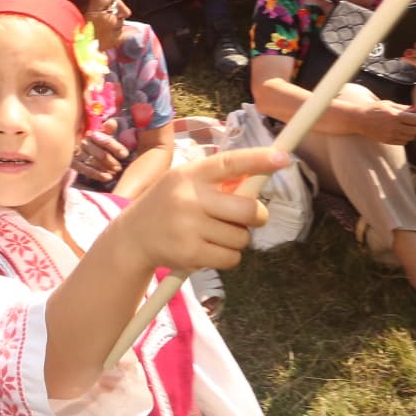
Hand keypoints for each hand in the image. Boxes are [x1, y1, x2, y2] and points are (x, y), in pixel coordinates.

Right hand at [73, 129, 129, 184]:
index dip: (116, 147)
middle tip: (119, 167)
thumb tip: (113, 123)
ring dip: (105, 168)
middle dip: (111, 161)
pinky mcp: (73, 163)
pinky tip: (107, 178)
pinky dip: (97, 174)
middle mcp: (84, 142)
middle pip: (100, 153)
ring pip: (93, 162)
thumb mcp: (100, 132)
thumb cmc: (93, 140)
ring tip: (114, 173)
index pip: (105, 141)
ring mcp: (78, 153)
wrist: (74, 145)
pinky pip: (85, 169)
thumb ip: (107, 129)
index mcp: (93, 133)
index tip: (125, 154)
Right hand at [124, 147, 290, 273]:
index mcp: (191, 174)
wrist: (132, 237)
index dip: (257, 160)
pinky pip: (232, 258)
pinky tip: (209, 249)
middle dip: (257, 216)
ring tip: (214, 234)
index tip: (282, 158)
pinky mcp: (191, 253)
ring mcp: (189, 227)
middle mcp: (189, 198)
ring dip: (237, 239)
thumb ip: (218, 181)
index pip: (229, 163)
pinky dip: (228, 256)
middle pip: (248, 210)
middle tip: (249, 218)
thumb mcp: (185, 183)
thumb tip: (260, 176)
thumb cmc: (169, 205)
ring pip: (242, 238)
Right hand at [355, 100, 415, 144]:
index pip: (415, 119)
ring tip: (408, 127)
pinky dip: (406, 138)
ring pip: (411, 137)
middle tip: (415, 122)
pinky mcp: (388, 141)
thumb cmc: (374, 109)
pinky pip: (404, 142)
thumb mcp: (388, 104)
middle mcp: (394, 126)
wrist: (360, 120)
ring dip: (413, 133)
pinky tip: (402, 132)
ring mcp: (391, 135)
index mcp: (394, 115)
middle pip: (415, 130)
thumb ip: (403, 108)